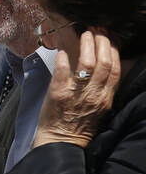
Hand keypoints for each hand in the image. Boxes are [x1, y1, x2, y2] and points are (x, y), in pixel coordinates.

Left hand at [33, 31, 120, 147]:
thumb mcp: (99, 108)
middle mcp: (94, 95)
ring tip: (85, 34)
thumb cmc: (79, 126)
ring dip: (87, 45)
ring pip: (88, 64)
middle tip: (98, 30)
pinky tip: (62, 50)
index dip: (113, 51)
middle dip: (102, 42)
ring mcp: (76, 93)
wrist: (60, 143)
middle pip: (104, 63)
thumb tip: (102, 68)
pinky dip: (63, 59)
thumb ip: (102, 90)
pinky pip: (63, 71)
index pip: (115, 70)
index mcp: (105, 98)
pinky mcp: (58, 93)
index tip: (110, 38)